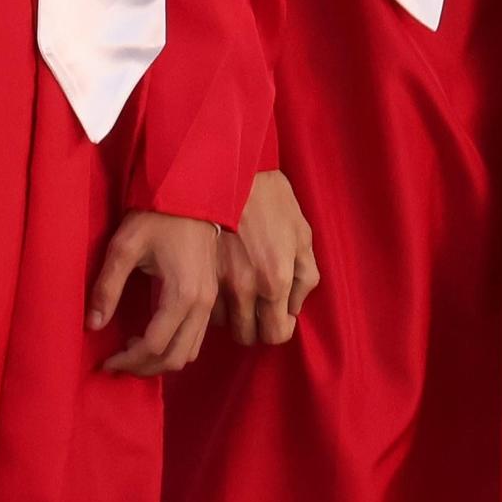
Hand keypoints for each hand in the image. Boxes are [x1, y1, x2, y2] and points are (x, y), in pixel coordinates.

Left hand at [86, 210, 218, 375]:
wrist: (191, 192)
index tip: (105, 361)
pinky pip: (196, 338)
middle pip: (174, 358)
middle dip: (143, 368)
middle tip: (116, 362)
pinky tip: (151, 334)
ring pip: (188, 353)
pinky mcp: (211, 296)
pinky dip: (173, 347)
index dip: (127, 360)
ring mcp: (210, 301)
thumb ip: (107, 286)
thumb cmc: (157, 215)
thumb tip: (92, 324)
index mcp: (182, 294)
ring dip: (160, 361)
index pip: (154, 346)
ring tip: (131, 350)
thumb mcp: (125, 246)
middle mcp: (202, 304)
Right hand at [214, 169, 319, 344]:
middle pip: (246, 335)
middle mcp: (244, 287)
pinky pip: (203, 302)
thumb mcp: (302, 233)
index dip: (278, 328)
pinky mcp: (196, 268)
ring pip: (221, 323)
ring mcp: (216, 278)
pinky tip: (219, 281)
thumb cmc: (272, 198)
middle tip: (256, 306)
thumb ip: (306, 277)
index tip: (277, 316)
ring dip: (230, 313)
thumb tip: (293, 308)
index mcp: (275, 280)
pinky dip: (212, 299)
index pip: (274, 334)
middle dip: (254, 325)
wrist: (231, 166)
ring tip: (236, 291)